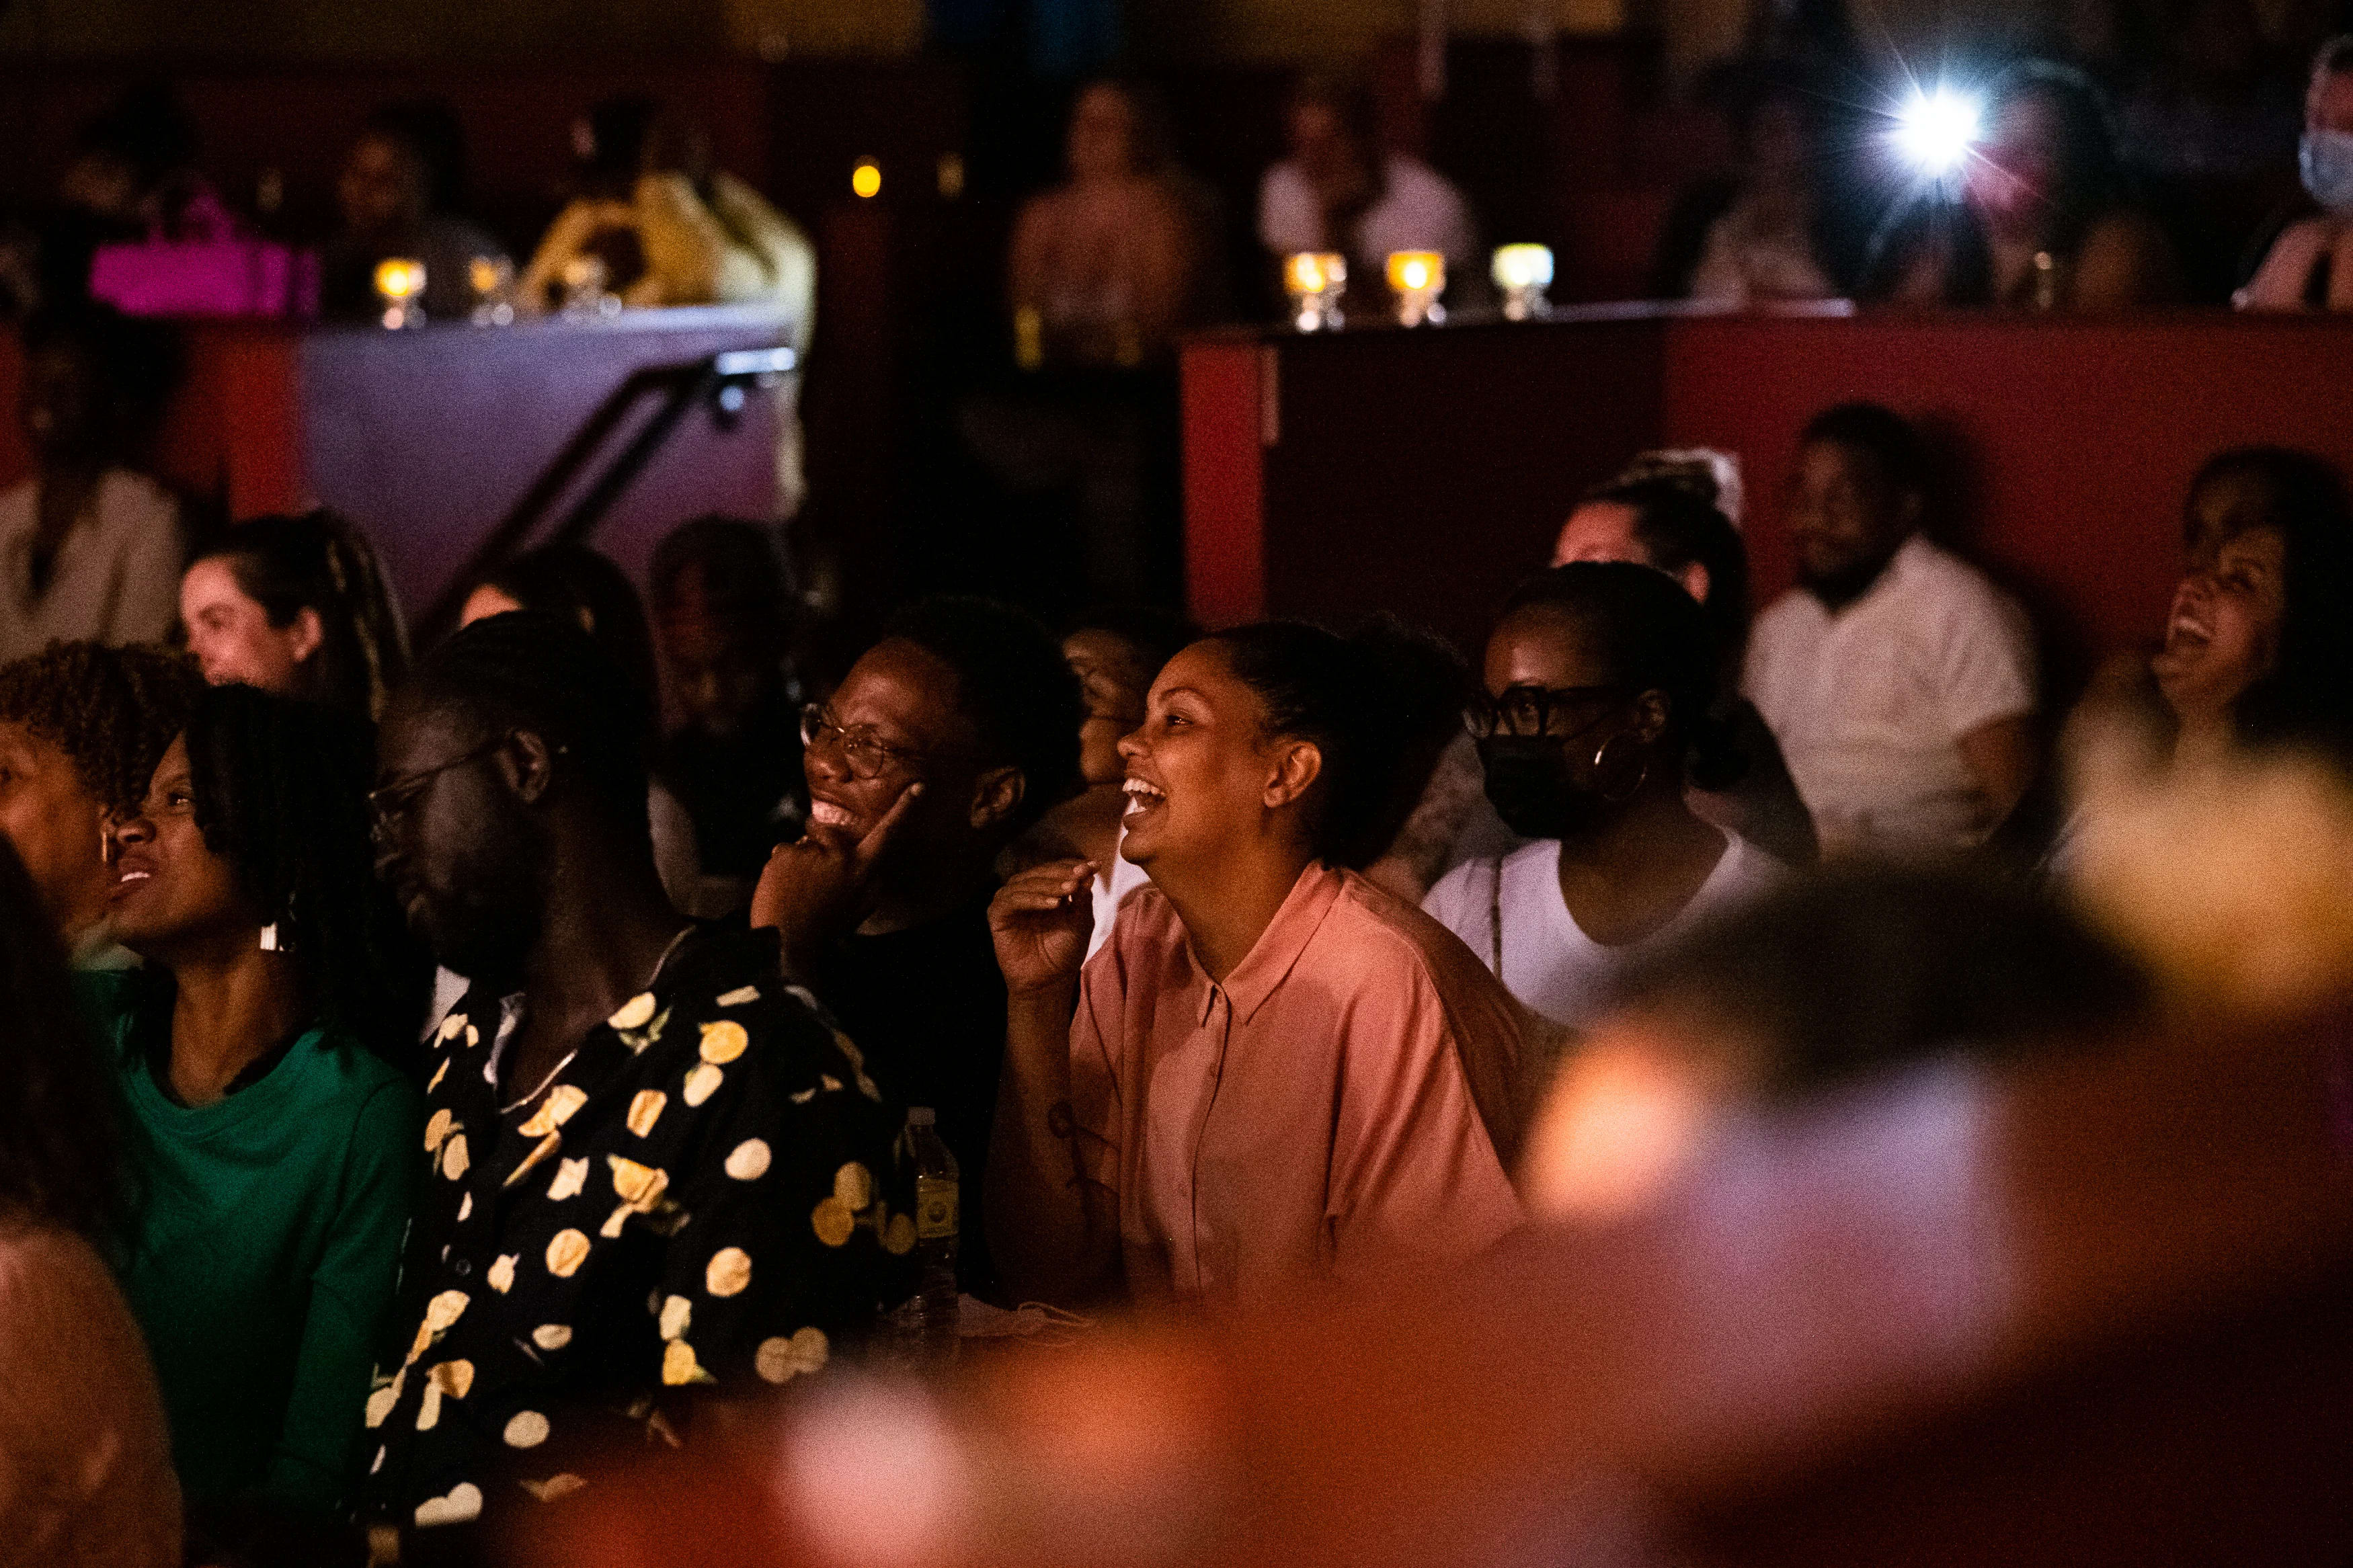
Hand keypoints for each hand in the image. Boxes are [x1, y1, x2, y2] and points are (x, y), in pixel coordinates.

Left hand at [751, 783, 922, 969]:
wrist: (786, 941)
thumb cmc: (825, 928)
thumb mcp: (860, 907)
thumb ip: (868, 879)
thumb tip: (873, 863)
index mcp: (864, 870)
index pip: (888, 834)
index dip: (905, 809)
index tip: (919, 787)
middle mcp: (841, 856)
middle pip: (830, 835)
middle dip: (819, 847)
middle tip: (810, 882)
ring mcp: (812, 852)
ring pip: (805, 846)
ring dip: (800, 862)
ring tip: (796, 892)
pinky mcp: (786, 852)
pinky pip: (784, 853)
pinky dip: (781, 868)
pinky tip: (782, 889)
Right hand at [989, 859, 1095, 995]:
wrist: (1049, 983)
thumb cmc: (1065, 953)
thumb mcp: (1080, 922)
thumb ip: (1082, 898)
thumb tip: (1087, 873)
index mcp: (1044, 890)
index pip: (1057, 870)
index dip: (1074, 865)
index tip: (1095, 865)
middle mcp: (1025, 893)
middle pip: (1041, 872)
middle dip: (1062, 873)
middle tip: (1080, 874)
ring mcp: (1010, 903)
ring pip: (1026, 883)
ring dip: (1049, 884)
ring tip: (1070, 889)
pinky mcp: (997, 915)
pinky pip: (1012, 900)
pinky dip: (1033, 899)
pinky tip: (1054, 904)